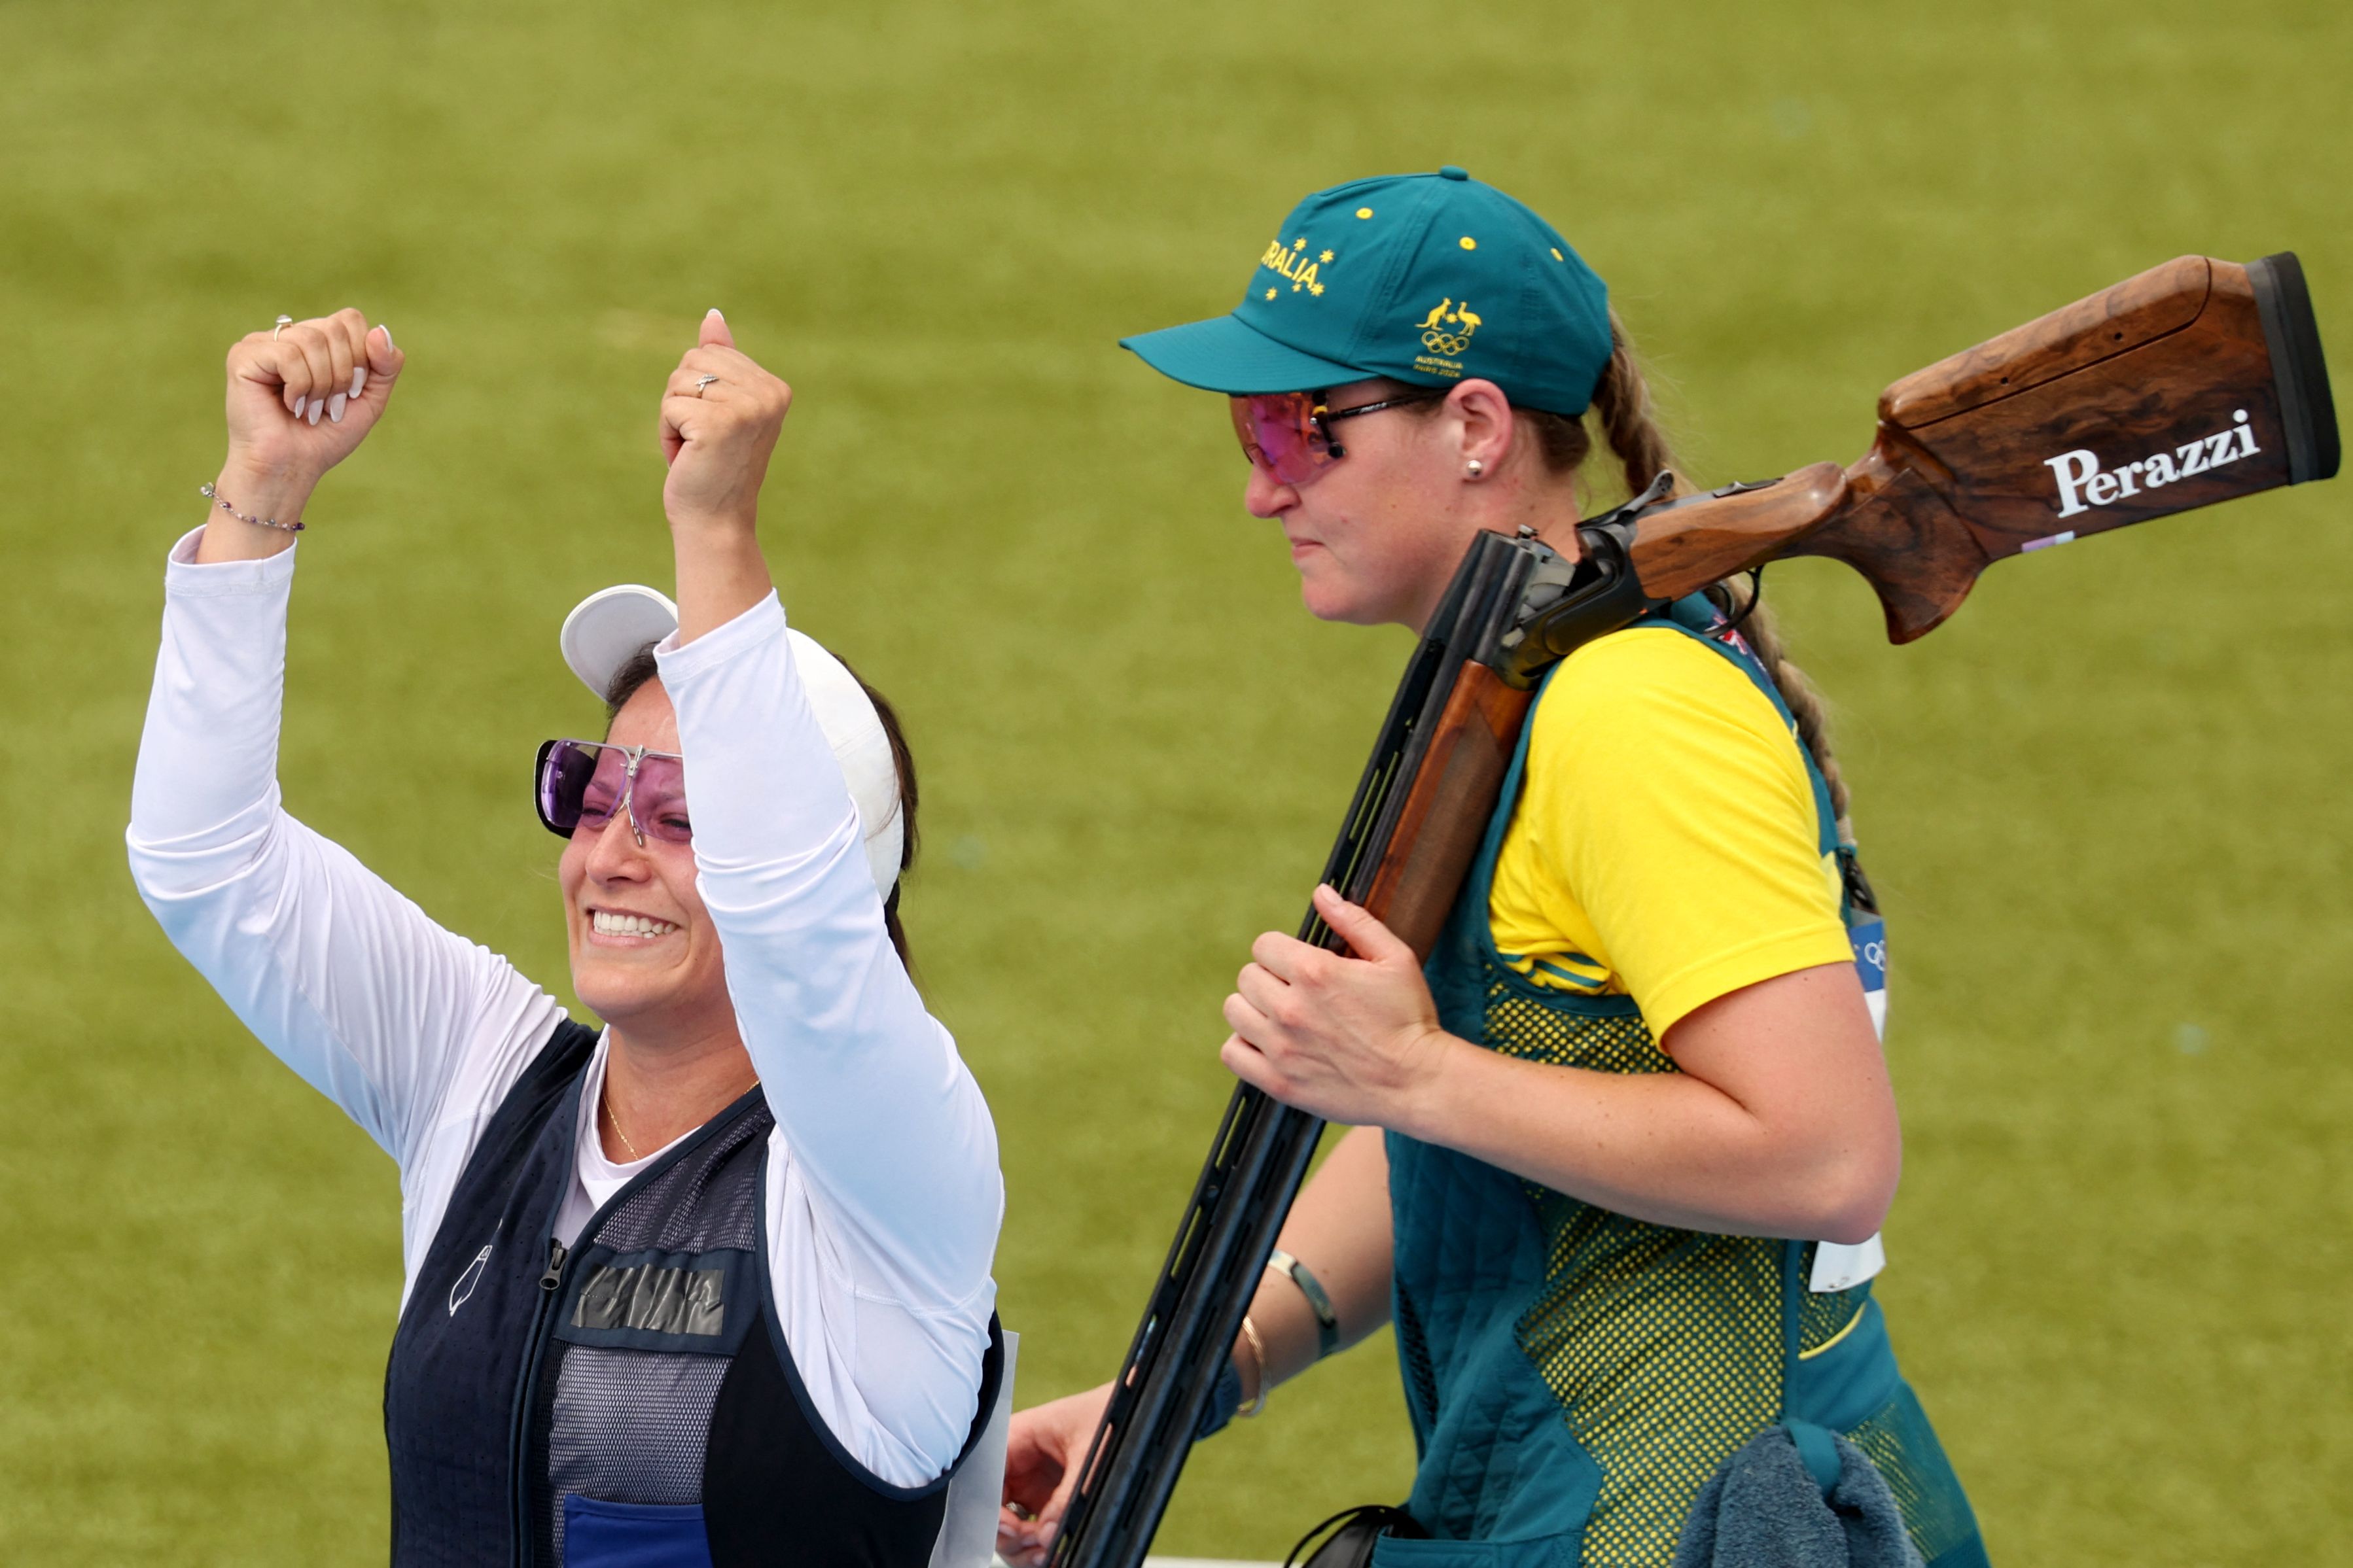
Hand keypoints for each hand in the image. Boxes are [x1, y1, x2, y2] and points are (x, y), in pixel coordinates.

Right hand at [220, 310, 401, 501]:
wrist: (292, 467)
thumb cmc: (325, 435)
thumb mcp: (369, 399)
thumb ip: (385, 365)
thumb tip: (379, 330)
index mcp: (316, 340)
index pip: (350, 320)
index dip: (361, 357)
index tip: (350, 392)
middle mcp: (288, 335)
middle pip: (335, 328)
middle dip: (342, 375)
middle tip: (327, 405)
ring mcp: (262, 342)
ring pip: (312, 340)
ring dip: (322, 384)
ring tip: (308, 408)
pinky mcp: (243, 356)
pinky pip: (289, 355)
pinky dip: (300, 386)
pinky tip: (289, 404)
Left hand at [658, 309, 791, 532]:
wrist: (716, 521)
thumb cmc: (714, 467)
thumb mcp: (722, 407)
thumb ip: (722, 360)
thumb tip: (713, 315)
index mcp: (775, 388)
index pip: (710, 352)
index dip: (697, 389)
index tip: (714, 428)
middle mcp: (768, 395)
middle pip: (692, 361)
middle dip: (682, 399)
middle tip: (701, 440)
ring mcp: (747, 409)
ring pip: (678, 382)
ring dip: (673, 417)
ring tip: (695, 449)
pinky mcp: (719, 424)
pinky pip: (669, 407)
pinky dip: (667, 434)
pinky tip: (687, 458)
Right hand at [997, 1382, 1112, 1567]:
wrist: (1136, 1408)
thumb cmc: (1107, 1410)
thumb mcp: (1088, 1452)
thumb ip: (1067, 1495)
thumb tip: (1048, 1535)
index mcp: (1016, 1438)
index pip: (985, 1480)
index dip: (993, 1510)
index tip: (1014, 1529)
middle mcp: (1019, 1464)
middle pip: (994, 1511)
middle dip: (1010, 1535)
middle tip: (1036, 1544)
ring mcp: (1033, 1485)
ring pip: (1012, 1528)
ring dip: (1025, 1548)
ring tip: (1047, 1553)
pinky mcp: (1050, 1501)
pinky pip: (1036, 1531)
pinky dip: (1042, 1547)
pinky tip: (1054, 1553)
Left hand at [1220, 884, 1459, 1129]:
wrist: (1418, 1082)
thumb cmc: (1410, 1019)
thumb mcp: (1395, 959)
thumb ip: (1355, 921)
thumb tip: (1322, 893)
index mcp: (1315, 972)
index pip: (1264, 945)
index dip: (1282, 951)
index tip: (1299, 964)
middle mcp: (1290, 1008)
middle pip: (1247, 976)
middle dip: (1270, 977)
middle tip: (1296, 991)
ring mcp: (1281, 1048)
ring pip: (1235, 1011)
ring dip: (1254, 1009)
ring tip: (1280, 1015)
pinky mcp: (1279, 1082)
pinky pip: (1232, 1053)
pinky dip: (1244, 1045)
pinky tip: (1267, 1042)